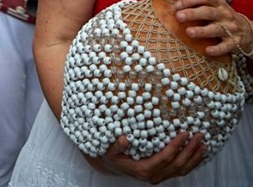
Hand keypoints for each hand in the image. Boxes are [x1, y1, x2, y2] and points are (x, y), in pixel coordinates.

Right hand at [84, 133, 205, 181]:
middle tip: (199, 136)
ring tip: (203, 145)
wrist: (112, 167)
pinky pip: (179, 171)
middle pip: (178, 164)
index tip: (185, 133)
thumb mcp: (109, 151)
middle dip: (191, 150)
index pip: (166, 157)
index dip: (177, 146)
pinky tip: (197, 155)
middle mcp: (154, 176)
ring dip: (194, 158)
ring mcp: (159, 177)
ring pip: (182, 170)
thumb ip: (116, 146)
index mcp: (144, 169)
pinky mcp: (162, 176)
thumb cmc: (111, 157)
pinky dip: (191, 163)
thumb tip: (124, 139)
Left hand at [172, 0, 252, 57]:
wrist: (248, 31)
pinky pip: (225, 46)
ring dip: (202, 31)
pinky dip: (217, 49)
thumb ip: (198, 5)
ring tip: (189, 32)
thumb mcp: (214, 7)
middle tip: (178, 16)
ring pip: (216, 29)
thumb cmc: (222, 17)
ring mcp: (231, 28)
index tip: (176, 5)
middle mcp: (225, 14)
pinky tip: (207, 50)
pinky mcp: (234, 42)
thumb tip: (170, 5)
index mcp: (219, 3)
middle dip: (193, 13)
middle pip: (209, 12)